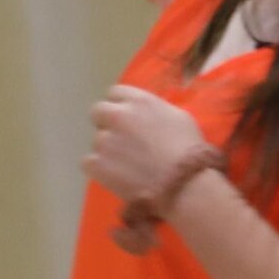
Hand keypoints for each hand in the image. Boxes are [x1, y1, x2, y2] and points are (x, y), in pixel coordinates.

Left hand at [84, 86, 215, 212]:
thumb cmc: (189, 151)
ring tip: (126, 166)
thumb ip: (156, 110)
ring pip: (96, 141)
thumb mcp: (179, 117)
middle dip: (107, 124)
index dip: (120, 106)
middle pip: (98, 112)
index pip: (115, 93)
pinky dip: (100, 170)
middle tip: (122, 142)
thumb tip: (147, 114)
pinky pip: (89, 163)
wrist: (183, 185)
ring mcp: (104, 140)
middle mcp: (117, 115)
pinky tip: (117, 177)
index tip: (127, 120)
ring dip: (107, 150)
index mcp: (138, 101)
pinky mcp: (96, 164)